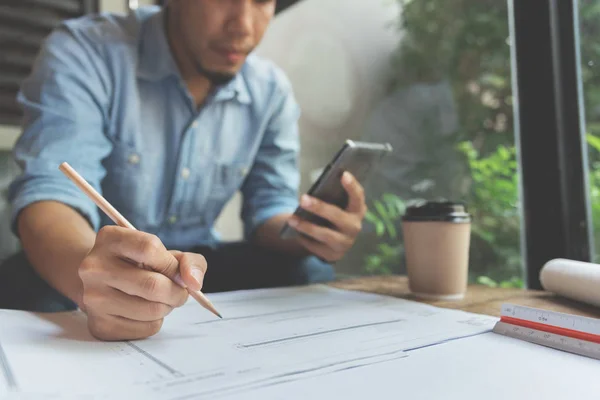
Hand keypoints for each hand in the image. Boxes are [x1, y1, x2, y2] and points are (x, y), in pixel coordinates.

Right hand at [78, 226, 206, 340]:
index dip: (172, 264)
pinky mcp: (100, 324)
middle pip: (152, 285)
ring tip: (161, 299)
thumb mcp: (163, 252)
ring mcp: (93, 297)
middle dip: (177, 292)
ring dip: (168, 307)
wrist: (104, 284)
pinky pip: (145, 328)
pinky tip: (145, 311)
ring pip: (151, 310)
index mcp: (110, 238)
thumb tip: (194, 282)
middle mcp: (94, 267)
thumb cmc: (140, 265)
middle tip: (179, 292)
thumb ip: (187, 261)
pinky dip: (156, 321)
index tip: (178, 273)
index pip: (149, 248)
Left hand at [287, 172, 366, 261]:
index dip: (352, 186)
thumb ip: (329, 198)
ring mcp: (345, 243)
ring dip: (307, 227)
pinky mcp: (334, 255)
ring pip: (325, 235)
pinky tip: (295, 232)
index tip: (344, 174)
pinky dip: (304, 239)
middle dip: (320, 208)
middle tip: (302, 199)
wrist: (331, 243)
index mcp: (357, 210)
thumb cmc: (331, 216)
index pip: (358, 197)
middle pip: (338, 216)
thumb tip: (310, 195)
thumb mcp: (334, 206)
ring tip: (291, 219)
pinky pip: (316, 247)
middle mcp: (354, 227)